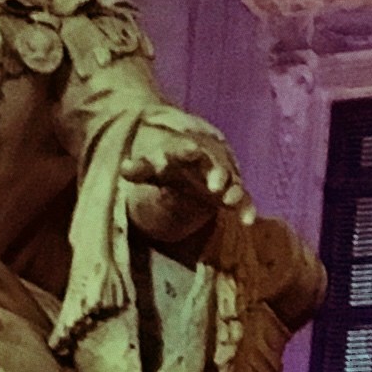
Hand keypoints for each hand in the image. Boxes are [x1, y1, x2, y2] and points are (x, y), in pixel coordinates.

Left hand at [121, 116, 251, 243]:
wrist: (195, 167)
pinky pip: (244, 201)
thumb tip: (124, 168)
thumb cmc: (172, 169)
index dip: (187, 151)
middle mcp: (209, 164)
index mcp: (187, 153)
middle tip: (213, 184)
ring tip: (229, 200)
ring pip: (232, 182)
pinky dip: (246, 209)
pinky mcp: (232, 195)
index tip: (190, 151)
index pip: (185, 149)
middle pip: (215, 165)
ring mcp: (224, 179)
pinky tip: (247, 222)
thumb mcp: (153, 171)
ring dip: (233, 191)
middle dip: (216, 172)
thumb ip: (140, 170)